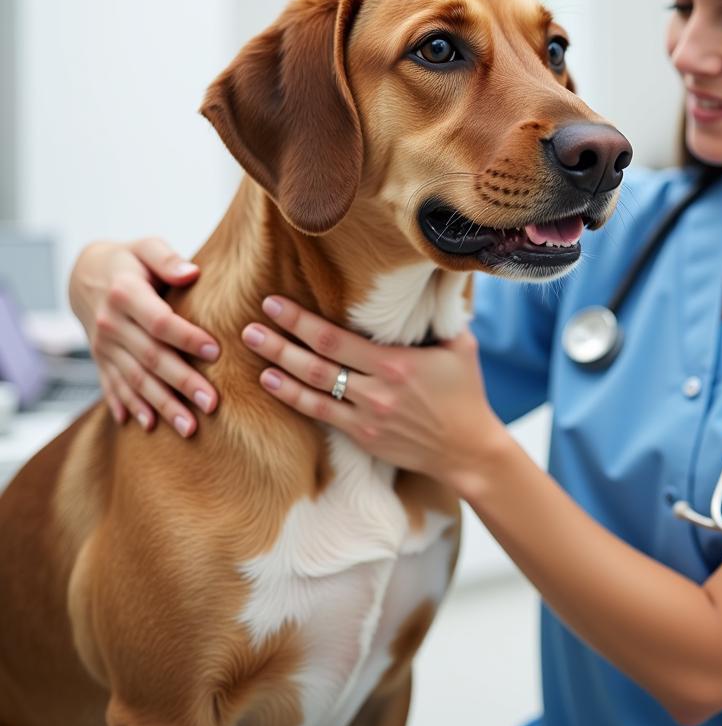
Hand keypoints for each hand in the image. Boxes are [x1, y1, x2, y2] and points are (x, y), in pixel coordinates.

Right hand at [69, 238, 220, 435]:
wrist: (85, 275)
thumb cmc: (129, 260)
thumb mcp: (146, 247)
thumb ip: (167, 258)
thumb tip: (192, 272)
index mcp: (124, 294)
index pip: (160, 322)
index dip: (187, 338)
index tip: (216, 352)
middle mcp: (110, 324)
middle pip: (150, 358)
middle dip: (182, 383)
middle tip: (212, 403)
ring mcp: (103, 347)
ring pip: (135, 381)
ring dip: (162, 405)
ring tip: (190, 427)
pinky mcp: (101, 362)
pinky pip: (114, 388)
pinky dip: (130, 408)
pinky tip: (148, 427)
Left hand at [240, 295, 509, 491]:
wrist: (468, 450)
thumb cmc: (466, 392)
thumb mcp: (461, 345)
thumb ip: (442, 313)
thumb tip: (433, 275)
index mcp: (396, 364)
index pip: (335, 338)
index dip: (300, 321)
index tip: (274, 303)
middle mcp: (376, 391)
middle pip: (315, 363)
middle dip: (279, 342)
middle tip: (248, 325)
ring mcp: (367, 417)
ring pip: (311, 390)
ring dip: (277, 368)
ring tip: (251, 349)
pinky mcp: (364, 437)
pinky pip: (320, 415)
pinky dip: (292, 398)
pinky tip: (271, 382)